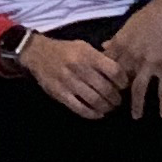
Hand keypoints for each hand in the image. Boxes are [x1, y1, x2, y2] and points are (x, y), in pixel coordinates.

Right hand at [13, 28, 127, 120]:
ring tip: (109, 107)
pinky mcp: (60, 94)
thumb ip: (100, 58)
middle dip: (116, 98)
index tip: (124, 85)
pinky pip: (80, 108)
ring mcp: (69, 82)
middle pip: (106, 88)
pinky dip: (92, 114)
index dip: (123, 81)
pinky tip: (98, 114)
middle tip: (118, 100)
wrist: (37, 53)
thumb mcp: (83, 46)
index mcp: (87, 55)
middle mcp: (79, 68)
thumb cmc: (65, 49)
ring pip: (95, 100)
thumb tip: (119, 72)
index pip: (114, 70)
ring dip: (106, 107)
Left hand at [99, 0, 161, 119]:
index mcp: (120, 45)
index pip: (106, 67)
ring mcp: (148, 64)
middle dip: (116, 96)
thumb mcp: (129, 25)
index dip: (103, 80)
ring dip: (136, 106)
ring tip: (136, 117)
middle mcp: (131, 57)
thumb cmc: (151, 14)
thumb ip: (116, 39)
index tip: (102, 89)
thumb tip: (103, 46)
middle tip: (115, 108)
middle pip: (119, 82)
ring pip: (138, 90)